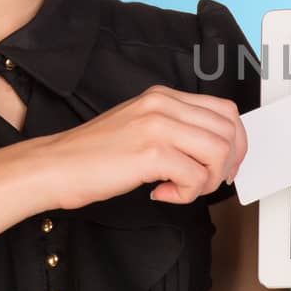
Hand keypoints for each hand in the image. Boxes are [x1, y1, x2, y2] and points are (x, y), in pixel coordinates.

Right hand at [33, 84, 247, 209]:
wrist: (54, 166)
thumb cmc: (93, 155)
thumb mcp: (140, 127)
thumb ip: (176, 130)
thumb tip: (215, 150)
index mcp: (163, 96)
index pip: (225, 110)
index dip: (236, 142)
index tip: (226, 165)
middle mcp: (163, 105)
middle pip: (229, 132)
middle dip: (227, 164)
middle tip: (206, 182)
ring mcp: (157, 126)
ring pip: (219, 153)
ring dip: (208, 180)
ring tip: (182, 189)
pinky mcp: (151, 153)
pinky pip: (195, 177)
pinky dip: (186, 194)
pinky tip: (162, 193)